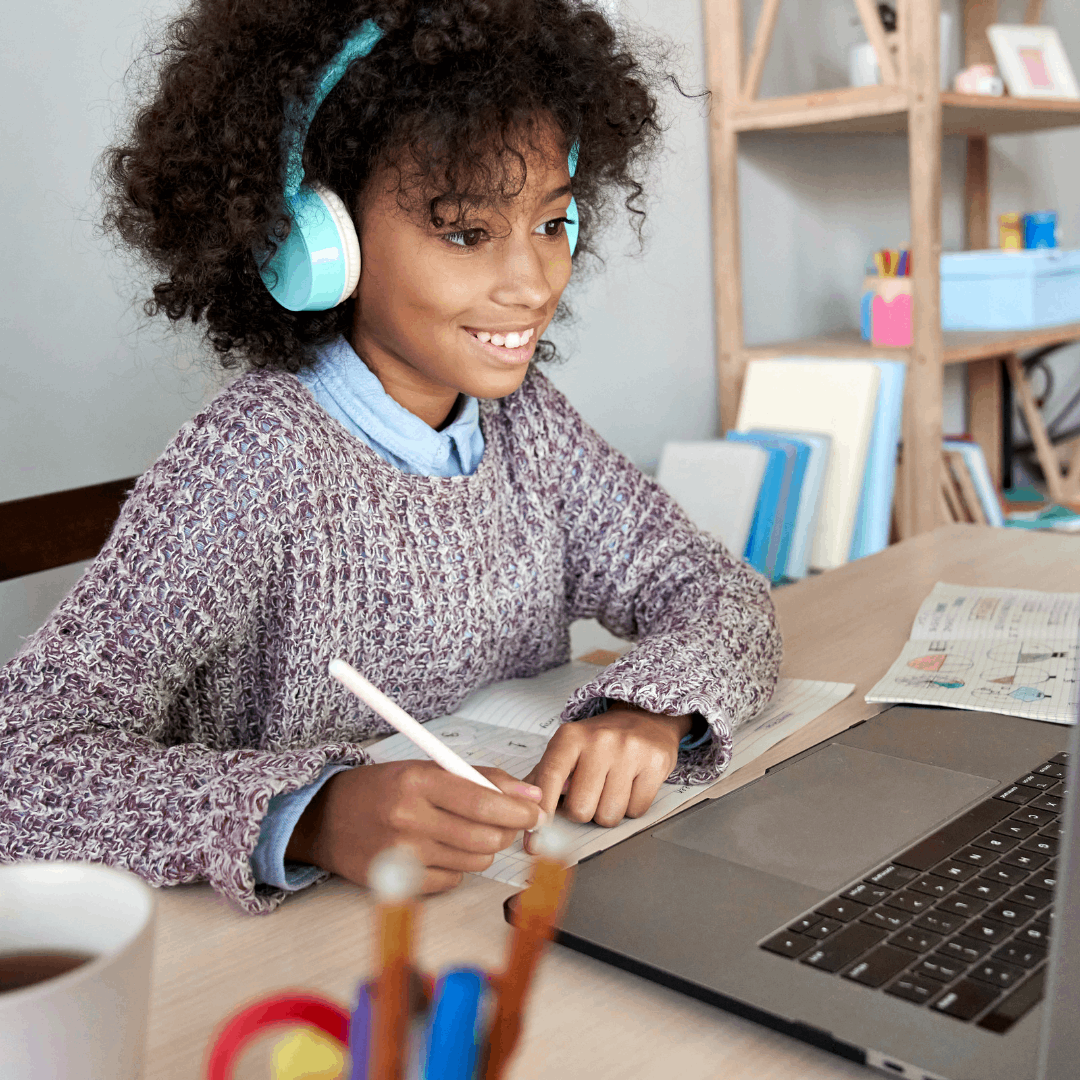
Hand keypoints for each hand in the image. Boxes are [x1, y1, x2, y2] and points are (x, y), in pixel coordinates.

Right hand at [285, 761, 542, 893]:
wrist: (324, 818)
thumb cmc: (381, 790)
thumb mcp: (427, 768)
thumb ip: (481, 778)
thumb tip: (530, 794)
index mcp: (418, 781)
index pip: (483, 800)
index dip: (518, 810)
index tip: (535, 812)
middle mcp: (408, 817)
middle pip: (484, 836)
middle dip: (506, 831)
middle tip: (508, 824)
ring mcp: (402, 853)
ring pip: (474, 861)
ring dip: (484, 849)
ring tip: (467, 833)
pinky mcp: (398, 881)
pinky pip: (452, 881)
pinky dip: (457, 868)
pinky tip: (441, 851)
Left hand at [523, 705, 691, 840]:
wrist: (644, 717)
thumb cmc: (599, 741)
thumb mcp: (567, 748)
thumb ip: (542, 778)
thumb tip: (526, 815)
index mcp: (570, 737)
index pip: (549, 779)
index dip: (542, 811)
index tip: (536, 834)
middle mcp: (599, 741)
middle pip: (580, 809)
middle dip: (582, 812)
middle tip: (588, 796)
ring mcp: (629, 751)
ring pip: (609, 815)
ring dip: (607, 812)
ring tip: (610, 788)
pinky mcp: (655, 762)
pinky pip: (636, 811)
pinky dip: (631, 808)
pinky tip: (630, 786)